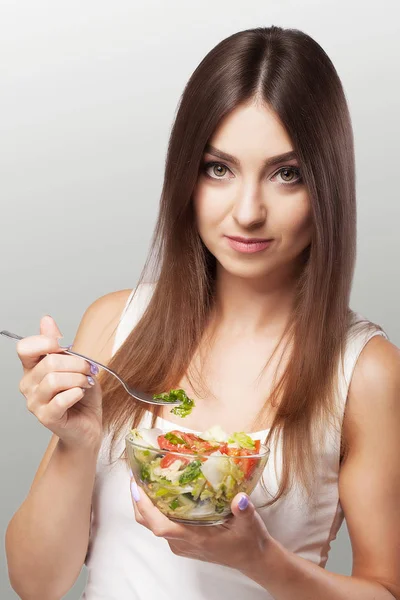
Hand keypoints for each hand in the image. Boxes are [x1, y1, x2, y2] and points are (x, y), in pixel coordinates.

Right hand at [17, 315, 102, 447]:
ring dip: (78, 379)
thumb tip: (46, 320)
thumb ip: (59, 344)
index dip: (46, 342)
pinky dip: (77, 393)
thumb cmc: (82, 394)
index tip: (65, 346)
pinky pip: (61, 399)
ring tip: (86, 383)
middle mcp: (28, 385)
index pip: (25, 348)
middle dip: (76, 363)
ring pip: (54, 380)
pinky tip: (80, 395)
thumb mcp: (74, 363)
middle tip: (88, 370)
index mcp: (32, 368)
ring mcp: (34, 403)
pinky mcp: (46, 418)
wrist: (89, 424)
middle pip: (49, 362)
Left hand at [129, 474, 271, 572]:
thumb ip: (243, 510)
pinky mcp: (184, 541)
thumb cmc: (249, 540)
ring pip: (154, 524)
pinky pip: (162, 524)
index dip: (146, 508)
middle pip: (150, 524)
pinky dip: (155, 509)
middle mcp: (183, 543)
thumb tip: (239, 498)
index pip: (161, 527)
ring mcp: (182, 543)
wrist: (253, 558)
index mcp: (196, 538)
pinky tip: (161, 491)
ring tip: (145, 478)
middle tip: (136, 475)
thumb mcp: (250, 523)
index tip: (137, 488)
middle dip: (139, 501)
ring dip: (146, 504)